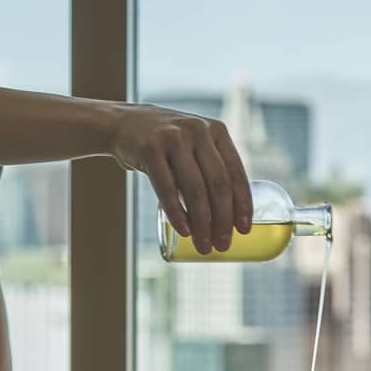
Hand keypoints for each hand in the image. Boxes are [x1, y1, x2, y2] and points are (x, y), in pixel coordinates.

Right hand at [109, 104, 252, 253]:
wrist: (125, 124)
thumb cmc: (168, 145)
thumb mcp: (196, 146)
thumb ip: (212, 170)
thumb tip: (228, 220)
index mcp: (217, 131)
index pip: (236, 173)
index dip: (243, 204)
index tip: (244, 230)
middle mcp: (199, 131)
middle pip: (218, 183)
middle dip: (223, 220)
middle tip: (223, 245)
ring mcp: (174, 138)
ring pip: (195, 188)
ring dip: (202, 223)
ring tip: (203, 246)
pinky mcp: (150, 148)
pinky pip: (167, 188)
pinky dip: (176, 213)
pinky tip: (184, 231)